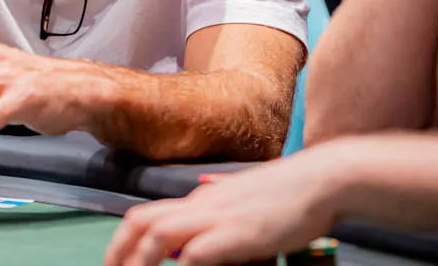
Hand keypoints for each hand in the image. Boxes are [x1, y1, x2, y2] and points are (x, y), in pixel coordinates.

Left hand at [103, 147, 342, 265]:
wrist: (322, 180)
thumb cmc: (291, 197)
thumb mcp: (246, 208)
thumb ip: (221, 223)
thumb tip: (196, 250)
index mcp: (201, 199)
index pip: (149, 216)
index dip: (124, 241)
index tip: (116, 263)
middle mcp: (200, 203)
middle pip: (141, 221)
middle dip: (118, 251)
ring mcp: (216, 217)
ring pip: (157, 234)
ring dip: (137, 261)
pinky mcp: (236, 233)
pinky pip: (194, 253)